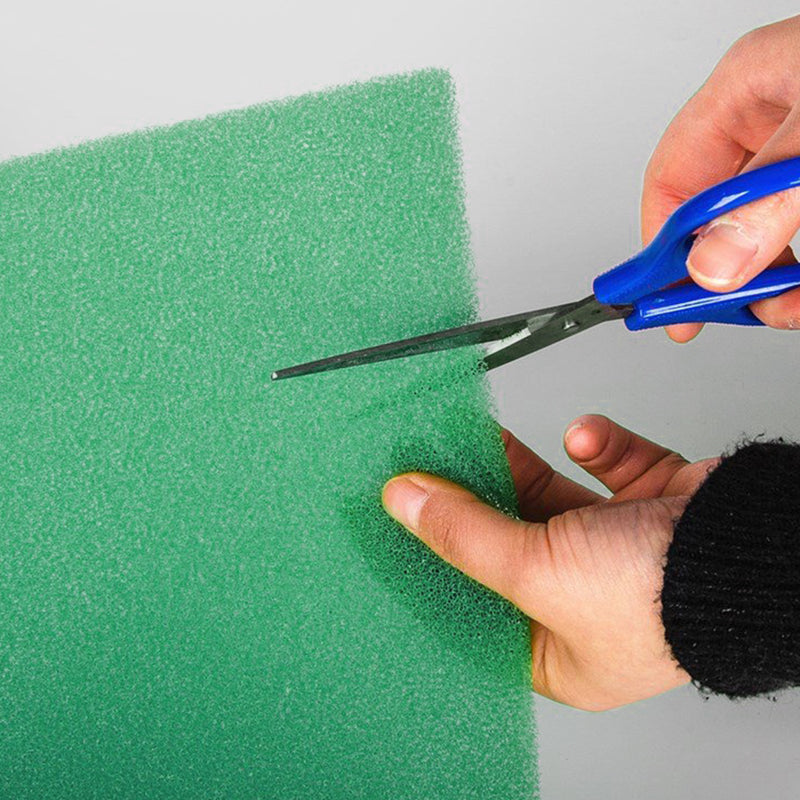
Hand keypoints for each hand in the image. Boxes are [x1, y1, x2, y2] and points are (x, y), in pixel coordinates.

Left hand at [382, 415, 716, 710]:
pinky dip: (596, 444)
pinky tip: (584, 436)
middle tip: (439, 465)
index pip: (481, 603)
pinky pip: (609, 466)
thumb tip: (403, 501)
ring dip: (521, 465)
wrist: (760, 546)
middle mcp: (591, 604)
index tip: (410, 521)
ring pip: (550, 499)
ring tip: (484, 437)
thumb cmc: (665, 597)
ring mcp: (622, 552)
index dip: (441, 561)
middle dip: (478, 500)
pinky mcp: (650, 506)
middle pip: (510, 543)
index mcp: (563, 651)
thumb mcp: (537, 572)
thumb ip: (463, 533)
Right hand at [643, 15, 799, 341]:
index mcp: (753, 88)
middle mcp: (775, 125)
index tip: (656, 295)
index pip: (673, 177)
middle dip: (723, 274)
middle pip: (715, 218)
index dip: (659, 243)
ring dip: (769, 286)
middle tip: (721, 314)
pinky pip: (797, 249)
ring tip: (784, 305)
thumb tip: (717, 261)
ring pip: (760, 241)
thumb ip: (772, 198)